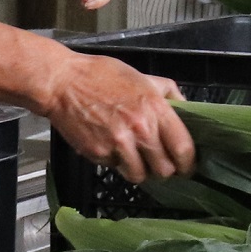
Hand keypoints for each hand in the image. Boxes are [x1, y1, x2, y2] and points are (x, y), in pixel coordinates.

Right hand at [43, 52, 193, 183]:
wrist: (62, 83)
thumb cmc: (100, 76)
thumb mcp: (142, 77)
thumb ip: (168, 93)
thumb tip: (185, 109)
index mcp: (156, 109)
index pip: (183, 149)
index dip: (188, 163)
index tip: (186, 166)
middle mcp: (140, 129)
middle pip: (165, 169)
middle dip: (164, 170)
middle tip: (159, 165)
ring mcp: (118, 144)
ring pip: (140, 175)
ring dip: (139, 170)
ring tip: (134, 160)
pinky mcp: (98, 153)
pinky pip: (115, 167)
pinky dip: (115, 162)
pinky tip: (110, 146)